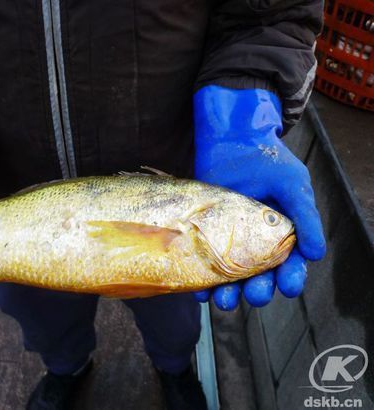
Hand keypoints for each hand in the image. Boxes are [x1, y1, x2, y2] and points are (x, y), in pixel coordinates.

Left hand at [193, 86, 324, 309]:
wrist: (230, 141)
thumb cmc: (266, 161)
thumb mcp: (292, 185)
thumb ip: (304, 216)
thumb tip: (316, 253)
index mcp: (282, 235)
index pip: (290, 265)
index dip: (291, 278)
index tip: (288, 286)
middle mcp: (255, 244)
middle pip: (260, 278)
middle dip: (259, 290)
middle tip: (255, 294)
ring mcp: (229, 241)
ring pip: (231, 278)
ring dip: (230, 293)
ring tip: (225, 301)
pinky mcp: (206, 236)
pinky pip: (203, 264)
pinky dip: (201, 280)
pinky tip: (200, 290)